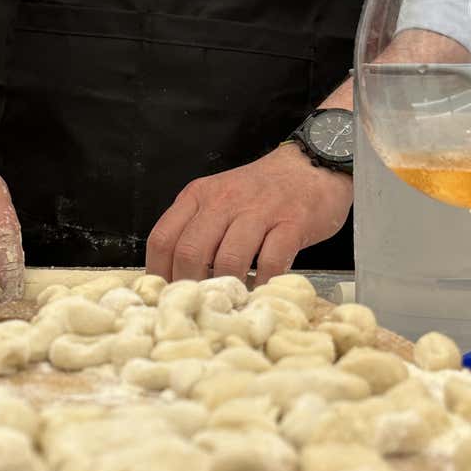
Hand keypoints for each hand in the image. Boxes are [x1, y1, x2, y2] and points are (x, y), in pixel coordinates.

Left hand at [146, 142, 351, 283]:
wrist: (311, 166)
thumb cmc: (260, 192)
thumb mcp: (217, 199)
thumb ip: (195, 228)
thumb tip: (174, 275)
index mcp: (198, 196)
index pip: (163, 238)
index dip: (160, 272)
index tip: (168, 292)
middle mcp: (223, 201)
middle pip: (190, 252)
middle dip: (190, 285)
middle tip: (199, 303)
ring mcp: (258, 211)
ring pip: (228, 260)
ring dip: (227, 287)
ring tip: (230, 301)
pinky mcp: (292, 223)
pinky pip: (271, 262)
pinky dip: (263, 283)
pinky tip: (261, 290)